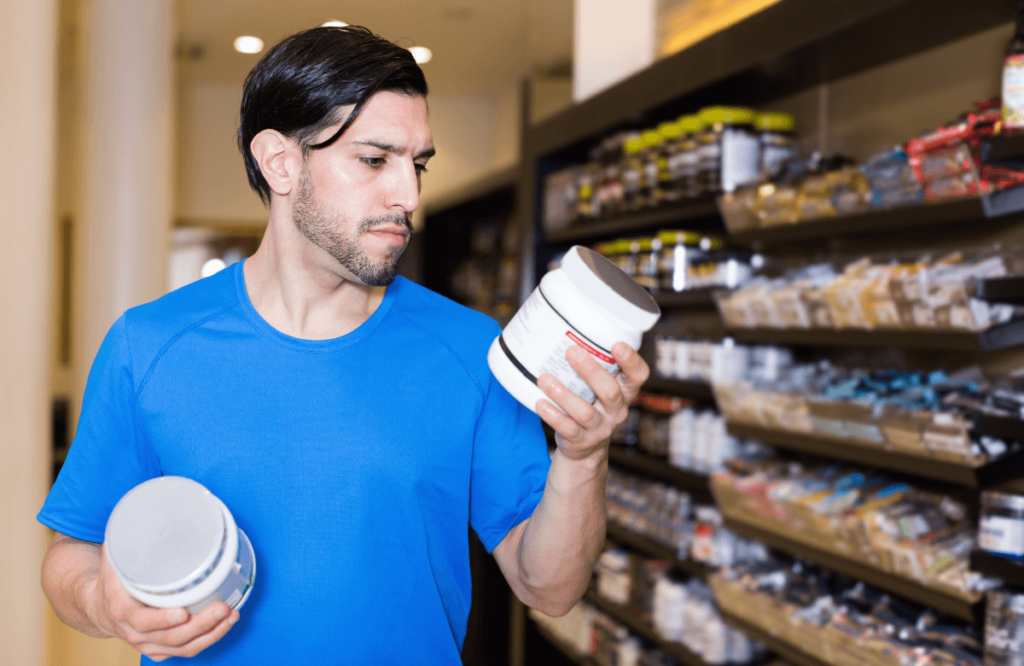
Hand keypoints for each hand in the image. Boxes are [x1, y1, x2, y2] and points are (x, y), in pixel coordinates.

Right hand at [83, 544, 237, 660]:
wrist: (99, 607)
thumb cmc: (112, 578)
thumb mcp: (114, 558)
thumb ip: (129, 539)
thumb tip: (148, 510)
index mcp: (122, 610)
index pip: (143, 621)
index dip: (163, 619)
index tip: (183, 612)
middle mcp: (135, 632)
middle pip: (170, 637)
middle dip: (200, 625)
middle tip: (223, 608)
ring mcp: (147, 643)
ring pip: (181, 648)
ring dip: (210, 634)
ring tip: (232, 616)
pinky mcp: (159, 648)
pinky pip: (185, 651)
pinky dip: (207, 640)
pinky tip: (225, 625)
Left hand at [535, 342, 649, 460]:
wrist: (585, 448)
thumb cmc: (591, 404)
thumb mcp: (599, 386)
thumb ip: (593, 364)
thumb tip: (563, 325)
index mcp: (625, 391)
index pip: (638, 375)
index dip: (631, 360)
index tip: (617, 344)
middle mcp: (616, 410)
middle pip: (610, 391)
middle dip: (591, 371)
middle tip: (571, 352)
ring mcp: (600, 427)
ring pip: (584, 412)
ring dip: (563, 394)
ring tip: (545, 378)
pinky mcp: (581, 441)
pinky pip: (567, 428)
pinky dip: (553, 415)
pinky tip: (540, 403)